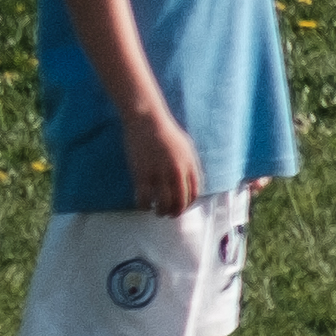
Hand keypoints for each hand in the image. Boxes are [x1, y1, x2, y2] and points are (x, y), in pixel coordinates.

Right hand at [117, 105, 203, 219]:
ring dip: (161, 212)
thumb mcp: (185, 147)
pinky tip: (143, 205)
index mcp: (189, 165)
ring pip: (163, 204)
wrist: (147, 121)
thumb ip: (189, 164)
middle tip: (169, 214)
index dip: (188, 204)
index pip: (193, 193)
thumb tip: (190, 182)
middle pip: (180, 202)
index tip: (181, 206)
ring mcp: (159, 174)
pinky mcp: (142, 174)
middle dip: (175, 212)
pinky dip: (144, 206)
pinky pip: (144, 199)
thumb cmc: (166, 132)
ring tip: (157, 212)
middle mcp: (177, 172)